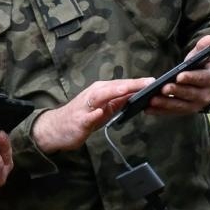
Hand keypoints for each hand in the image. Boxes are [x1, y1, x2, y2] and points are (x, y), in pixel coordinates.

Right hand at [31, 78, 151, 152]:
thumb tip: (134, 95)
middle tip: (148, 82)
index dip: (137, 83)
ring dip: (113, 92)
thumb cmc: (80, 117)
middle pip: (113, 87)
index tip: (153, 81)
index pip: (121, 86)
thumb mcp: (103, 109)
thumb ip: (117, 102)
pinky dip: (93, 114)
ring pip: (99, 97)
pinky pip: (86, 117)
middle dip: (130, 84)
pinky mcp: (78, 121)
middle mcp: (92, 96)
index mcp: (99, 92)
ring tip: (127, 90)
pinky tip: (100, 113)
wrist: (55, 129)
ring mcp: (85, 108)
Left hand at [145, 35, 209, 116]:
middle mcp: (205, 95)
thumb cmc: (199, 68)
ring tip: (151, 99)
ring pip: (180, 106)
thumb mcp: (201, 57)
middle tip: (163, 88)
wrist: (204, 85)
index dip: (190, 78)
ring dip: (166, 104)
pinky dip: (160, 111)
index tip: (179, 76)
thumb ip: (202, 48)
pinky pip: (172, 112)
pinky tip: (148, 108)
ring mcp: (195, 106)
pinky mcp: (185, 111)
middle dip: (176, 92)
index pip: (201, 79)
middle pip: (189, 94)